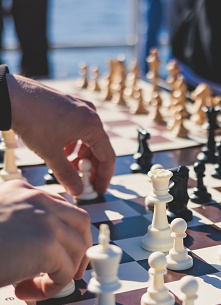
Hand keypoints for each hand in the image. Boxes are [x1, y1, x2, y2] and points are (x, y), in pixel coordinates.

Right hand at [0, 180, 91, 299]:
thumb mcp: (1, 223)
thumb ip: (24, 225)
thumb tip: (51, 248)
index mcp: (23, 190)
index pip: (62, 208)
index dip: (67, 233)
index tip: (62, 252)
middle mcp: (37, 199)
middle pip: (81, 222)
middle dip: (80, 249)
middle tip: (70, 271)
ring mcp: (44, 219)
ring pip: (77, 249)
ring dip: (62, 272)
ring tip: (34, 285)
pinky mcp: (46, 244)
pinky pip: (66, 272)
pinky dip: (52, 287)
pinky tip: (25, 290)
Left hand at [7, 74, 115, 195]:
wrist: (11, 95)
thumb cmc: (31, 119)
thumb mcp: (50, 153)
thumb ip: (66, 175)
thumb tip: (77, 191)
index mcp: (92, 126)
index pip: (107, 157)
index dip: (104, 176)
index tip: (99, 189)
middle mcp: (91, 115)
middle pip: (99, 148)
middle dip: (92, 168)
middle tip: (85, 183)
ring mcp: (81, 109)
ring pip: (89, 139)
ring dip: (82, 157)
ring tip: (70, 169)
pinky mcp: (70, 106)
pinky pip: (80, 129)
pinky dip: (75, 144)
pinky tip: (62, 151)